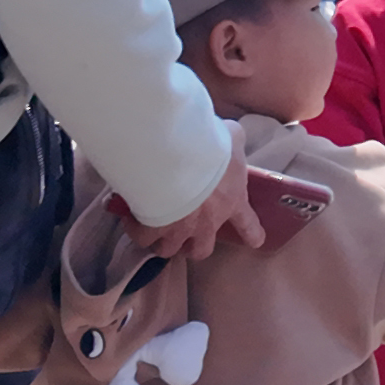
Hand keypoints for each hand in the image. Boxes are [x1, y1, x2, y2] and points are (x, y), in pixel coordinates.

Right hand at [133, 135, 262, 261]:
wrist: (176, 156)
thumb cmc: (210, 147)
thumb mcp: (231, 136)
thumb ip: (233, 140)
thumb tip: (227, 135)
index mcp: (231, 201)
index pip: (247, 224)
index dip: (252, 234)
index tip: (255, 242)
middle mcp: (206, 222)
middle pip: (201, 250)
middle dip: (193, 246)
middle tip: (185, 237)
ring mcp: (178, 229)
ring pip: (169, 250)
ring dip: (163, 242)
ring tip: (154, 232)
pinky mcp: (153, 228)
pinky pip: (142, 238)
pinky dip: (136, 230)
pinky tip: (130, 218)